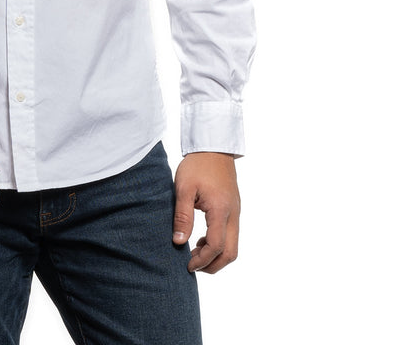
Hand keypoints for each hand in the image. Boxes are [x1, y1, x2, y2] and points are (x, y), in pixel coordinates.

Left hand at [172, 152, 240, 273]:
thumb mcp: (184, 188)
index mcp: (221, 210)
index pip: (216, 246)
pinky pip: (231, 235)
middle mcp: (233, 215)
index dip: (202, 260)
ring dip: (216, 255)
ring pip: (233, 246)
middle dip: (213, 265)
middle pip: (231, 253)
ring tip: (194, 252)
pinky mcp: (234, 210)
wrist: (214, 148)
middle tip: (193, 265)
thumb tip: (178, 242)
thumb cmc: (197, 165)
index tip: (187, 265)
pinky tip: (201, 239)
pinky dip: (219, 244)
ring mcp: (236, 213)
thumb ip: (182, 216)